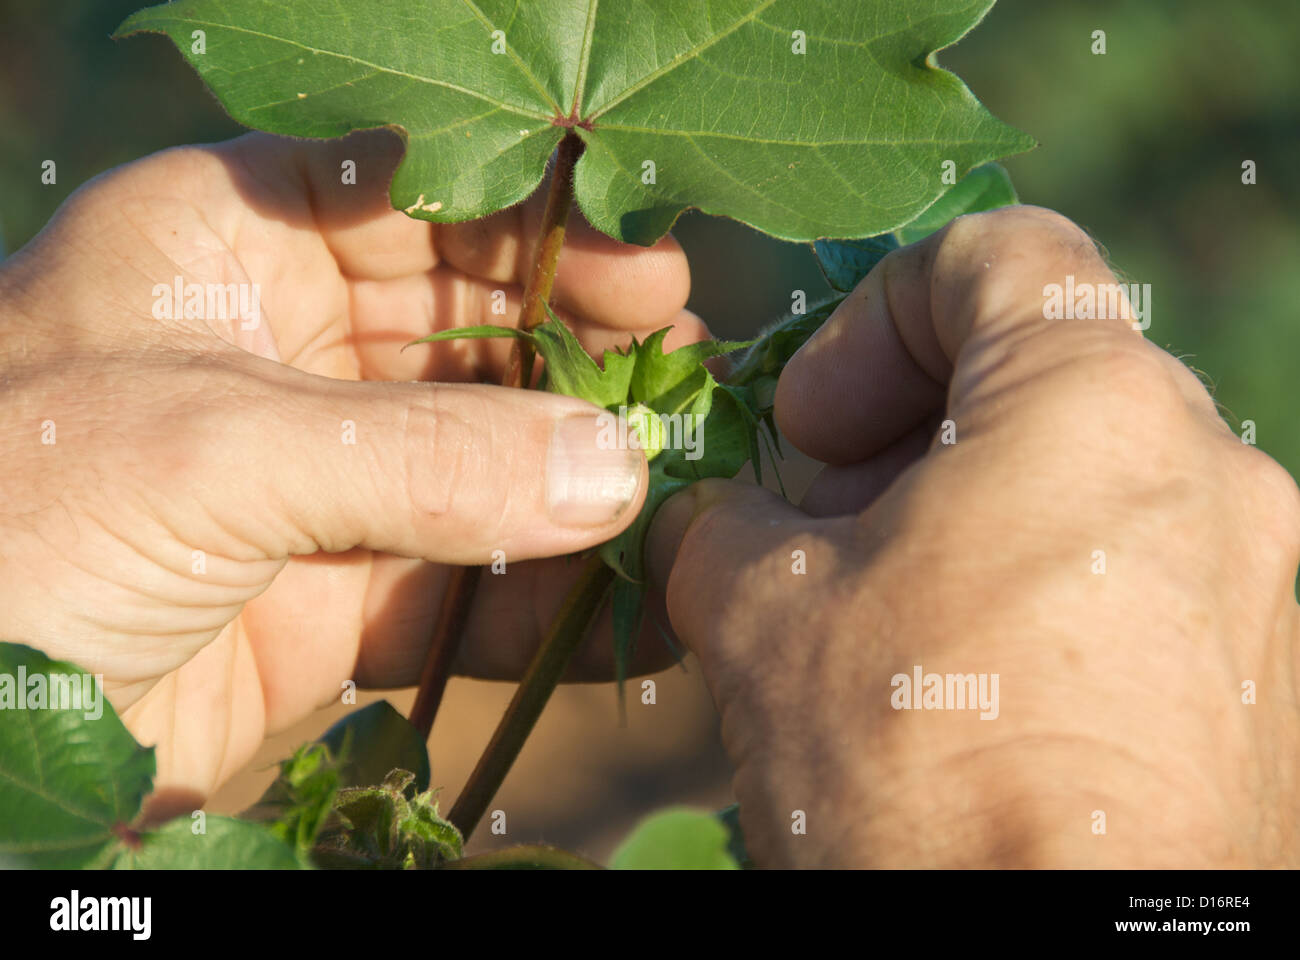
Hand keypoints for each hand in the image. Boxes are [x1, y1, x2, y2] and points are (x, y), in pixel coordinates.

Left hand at [0, 131, 702, 811]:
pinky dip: (545, 605)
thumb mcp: (215, 449)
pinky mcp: (333, 599)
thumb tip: (614, 469)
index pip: (418, 201)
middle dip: (582, 364)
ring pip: (483, 465)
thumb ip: (428, 458)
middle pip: (470, 335)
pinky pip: (466, 588)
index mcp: (225, 245)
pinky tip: (630, 609)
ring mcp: (315, 481)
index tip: (653, 273)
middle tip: (687, 391)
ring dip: (581, 487)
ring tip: (688, 496)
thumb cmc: (5, 526)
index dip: (542, 231)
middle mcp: (280, 351)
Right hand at [649, 206, 1299, 867]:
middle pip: (1044, 375)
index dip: (874, 315)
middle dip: (909, 432)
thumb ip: (727, 520)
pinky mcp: (1269, 687)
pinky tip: (966, 690)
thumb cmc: (910, 769)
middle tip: (823, 525)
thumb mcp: (757, 613)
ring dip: (972, 519)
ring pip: (1094, 486)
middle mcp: (1215, 476)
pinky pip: (1148, 584)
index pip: (1001, 254)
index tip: (810, 426)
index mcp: (1097, 409)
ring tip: (884, 620)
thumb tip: (717, 516)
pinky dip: (1046, 596)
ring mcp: (1262, 589)